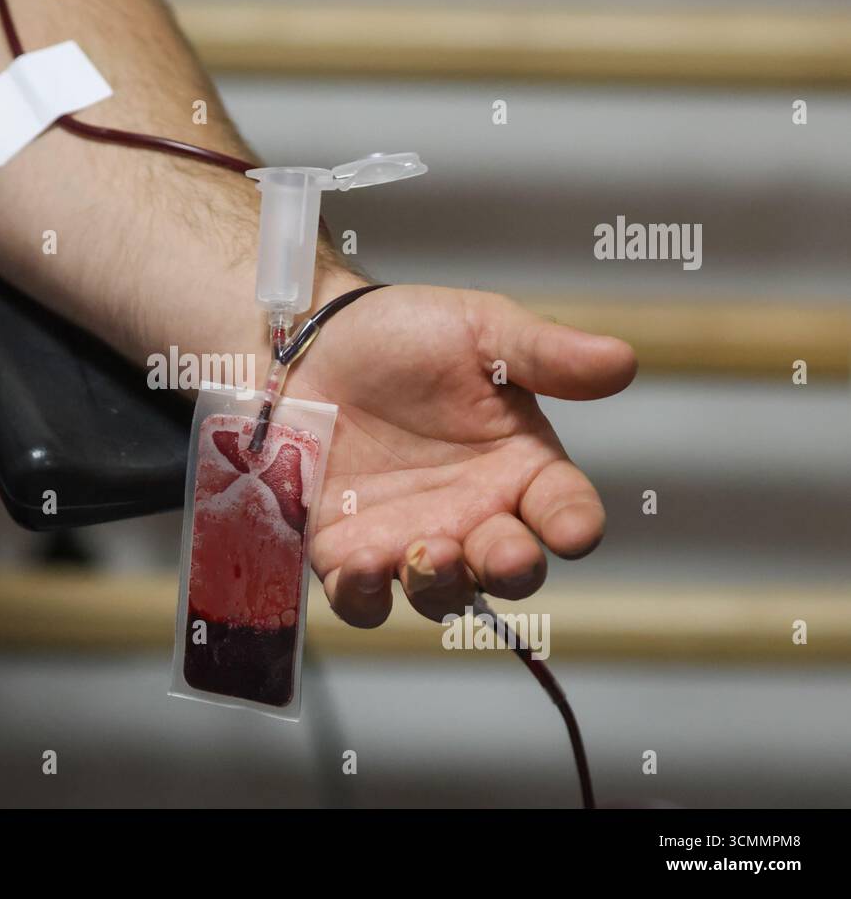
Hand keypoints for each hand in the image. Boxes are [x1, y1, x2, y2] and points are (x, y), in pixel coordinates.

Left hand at [284, 283, 637, 626]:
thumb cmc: (400, 333)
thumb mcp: (481, 330)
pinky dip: (365, 595)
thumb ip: (546, 352)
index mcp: (518, 466)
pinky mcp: (345, 553)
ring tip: (429, 554)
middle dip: (512, 570)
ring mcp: (407, 540)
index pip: (563, 509)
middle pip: (507, 568)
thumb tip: (623, 360)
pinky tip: (362, 566)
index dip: (573, 524)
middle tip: (503, 554)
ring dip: (441, 587)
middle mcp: (470, 514)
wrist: (306, 343)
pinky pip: (362, 598)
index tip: (574, 530)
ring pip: (439, 594)